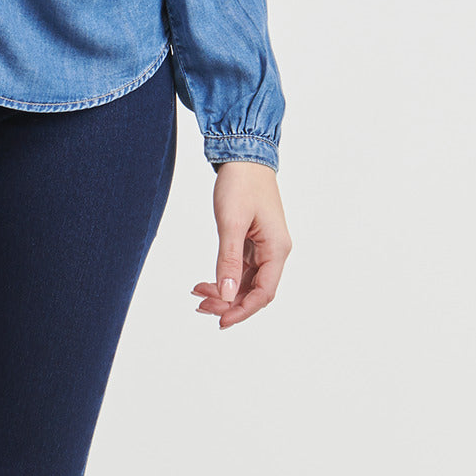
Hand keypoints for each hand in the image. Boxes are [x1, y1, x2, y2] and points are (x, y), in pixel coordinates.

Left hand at [191, 161, 290, 328]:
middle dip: (229, 302)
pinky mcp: (253, 238)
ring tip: (198, 295)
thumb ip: (229, 260)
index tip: (221, 321)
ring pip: (247, 280)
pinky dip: (225, 276)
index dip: (243, 310)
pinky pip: (241, 267)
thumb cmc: (241, 183)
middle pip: (255, 290)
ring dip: (225, 291)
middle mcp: (274, 250)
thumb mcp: (231, 222)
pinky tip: (206, 282)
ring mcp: (264, 245)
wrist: (243, 154)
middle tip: (201, 306)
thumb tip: (228, 295)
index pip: (264, 293)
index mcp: (276, 249)